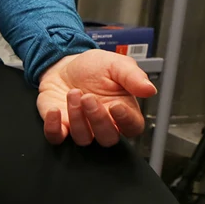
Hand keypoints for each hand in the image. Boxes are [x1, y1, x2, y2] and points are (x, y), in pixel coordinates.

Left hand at [37, 50, 156, 146]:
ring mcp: (81, 128)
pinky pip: (56, 138)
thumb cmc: (94, 67)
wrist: (64, 65)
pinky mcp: (60, 127)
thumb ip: (133, 76)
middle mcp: (103, 124)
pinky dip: (53, 127)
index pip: (132, 127)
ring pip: (83, 138)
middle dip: (97, 119)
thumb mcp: (116, 65)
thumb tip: (150, 90)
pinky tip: (55, 110)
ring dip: (77, 117)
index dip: (126, 121)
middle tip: (88, 97)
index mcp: (123, 110)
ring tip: (73, 93)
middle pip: (108, 138)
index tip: (116, 106)